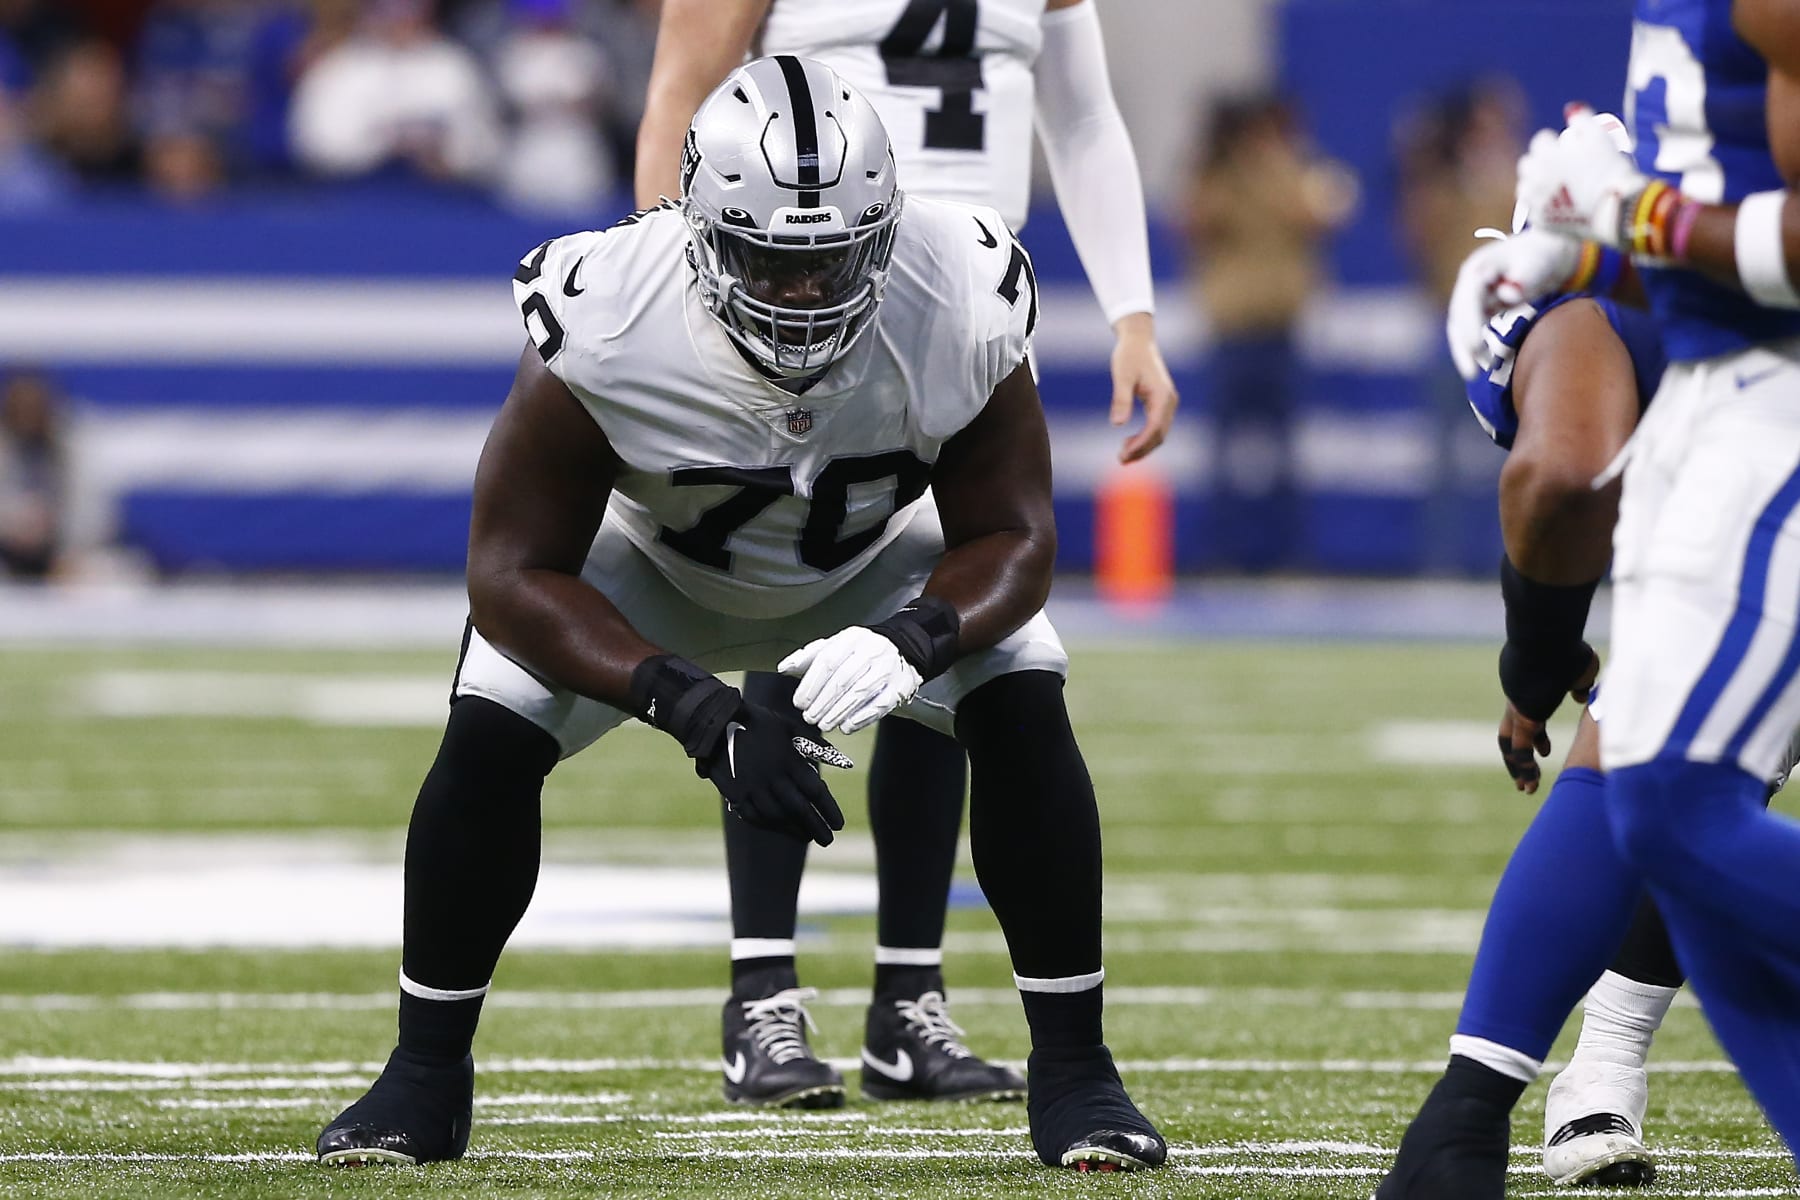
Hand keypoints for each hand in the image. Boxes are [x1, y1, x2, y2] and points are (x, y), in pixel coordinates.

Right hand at [697, 699, 849, 843]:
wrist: (717, 723)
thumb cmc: (759, 723)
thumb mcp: (790, 727)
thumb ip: (816, 745)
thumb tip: (843, 761)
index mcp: (789, 761)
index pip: (816, 791)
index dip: (829, 810)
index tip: (839, 824)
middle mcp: (773, 778)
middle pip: (800, 809)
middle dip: (816, 827)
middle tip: (828, 840)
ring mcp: (753, 788)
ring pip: (777, 816)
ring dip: (794, 830)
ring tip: (807, 837)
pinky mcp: (736, 793)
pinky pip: (754, 816)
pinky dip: (769, 825)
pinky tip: (779, 828)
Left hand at [779, 626, 922, 733]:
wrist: (901, 650)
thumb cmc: (859, 652)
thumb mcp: (834, 647)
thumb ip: (807, 657)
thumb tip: (784, 668)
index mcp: (851, 638)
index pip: (828, 660)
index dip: (811, 684)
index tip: (800, 702)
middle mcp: (871, 650)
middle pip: (843, 678)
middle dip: (823, 701)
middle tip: (810, 717)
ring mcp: (888, 668)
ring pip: (861, 692)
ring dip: (839, 712)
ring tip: (824, 724)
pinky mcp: (901, 686)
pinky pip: (881, 704)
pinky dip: (862, 717)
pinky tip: (847, 726)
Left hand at [1109, 315, 1179, 463]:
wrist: (1138, 340)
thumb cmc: (1128, 355)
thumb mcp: (1122, 376)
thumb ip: (1121, 399)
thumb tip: (1117, 424)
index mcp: (1162, 396)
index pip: (1154, 428)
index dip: (1140, 444)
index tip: (1123, 454)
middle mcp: (1169, 401)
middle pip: (1159, 435)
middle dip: (1141, 450)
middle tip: (1121, 460)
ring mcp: (1167, 403)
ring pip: (1159, 433)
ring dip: (1143, 447)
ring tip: (1123, 456)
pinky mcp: (1161, 403)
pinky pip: (1156, 426)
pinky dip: (1144, 438)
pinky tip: (1129, 442)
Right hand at [1445, 229, 1583, 378]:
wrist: (1550, 249)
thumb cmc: (1544, 254)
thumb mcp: (1538, 262)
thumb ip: (1525, 277)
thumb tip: (1507, 296)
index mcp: (1478, 268)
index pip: (1467, 300)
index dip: (1470, 324)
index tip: (1476, 347)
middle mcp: (1469, 282)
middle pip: (1458, 317)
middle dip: (1462, 345)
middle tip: (1471, 373)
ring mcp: (1473, 295)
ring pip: (1461, 326)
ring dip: (1465, 350)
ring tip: (1474, 374)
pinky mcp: (1481, 306)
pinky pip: (1472, 329)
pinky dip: (1475, 346)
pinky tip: (1484, 363)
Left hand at [1496, 647, 1598, 793]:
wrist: (1550, 636)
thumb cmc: (1567, 648)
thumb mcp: (1579, 668)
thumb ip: (1580, 683)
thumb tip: (1579, 695)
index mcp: (1527, 686)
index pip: (1527, 716)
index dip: (1536, 736)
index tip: (1546, 751)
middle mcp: (1516, 696)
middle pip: (1511, 731)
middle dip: (1519, 755)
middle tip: (1524, 776)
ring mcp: (1516, 705)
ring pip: (1510, 742)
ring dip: (1517, 767)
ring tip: (1526, 789)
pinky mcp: (1523, 715)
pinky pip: (1519, 747)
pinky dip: (1523, 766)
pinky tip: (1529, 783)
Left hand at [1515, 109, 1642, 246]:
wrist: (1616, 208)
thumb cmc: (1610, 169)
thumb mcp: (1600, 136)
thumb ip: (1582, 119)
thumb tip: (1570, 109)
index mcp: (1546, 154)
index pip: (1540, 141)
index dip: (1554, 142)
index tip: (1565, 147)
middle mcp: (1535, 177)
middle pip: (1527, 163)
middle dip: (1539, 161)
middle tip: (1557, 165)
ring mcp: (1535, 201)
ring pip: (1525, 188)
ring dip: (1535, 183)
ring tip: (1555, 185)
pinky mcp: (1540, 221)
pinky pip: (1531, 210)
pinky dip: (1540, 205)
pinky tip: (1554, 203)